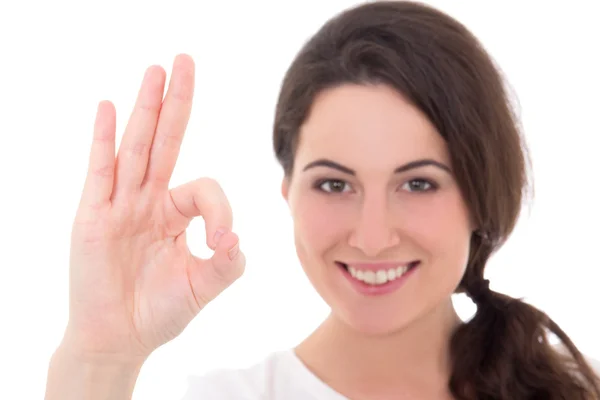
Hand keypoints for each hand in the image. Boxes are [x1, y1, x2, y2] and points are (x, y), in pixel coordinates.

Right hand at [63, 54, 244, 359]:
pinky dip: (103, 139)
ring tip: (156, 70)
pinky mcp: (95, 215)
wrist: (121, 338)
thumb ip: (228, 263)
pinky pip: (100, 171)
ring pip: (137, 147)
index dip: (220, 209)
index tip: (223, 241)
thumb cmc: (160, 311)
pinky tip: (108, 107)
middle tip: (185, 60)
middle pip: (166, 140)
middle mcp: (149, 200)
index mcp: (176, 212)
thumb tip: (237, 238)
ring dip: (146, 108)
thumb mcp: (205, 286)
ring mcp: (121, 204)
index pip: (205, 187)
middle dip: (177, 102)